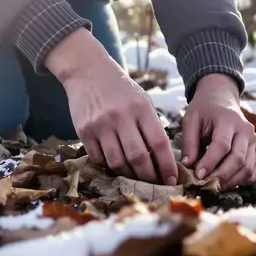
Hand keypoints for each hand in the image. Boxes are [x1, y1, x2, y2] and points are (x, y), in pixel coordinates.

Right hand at [47, 30, 178, 184]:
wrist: (88, 71)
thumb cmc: (120, 89)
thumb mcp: (142, 100)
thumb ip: (151, 125)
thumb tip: (161, 158)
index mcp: (141, 108)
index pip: (159, 143)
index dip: (167, 165)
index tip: (171, 179)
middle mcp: (121, 116)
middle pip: (138, 157)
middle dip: (148, 176)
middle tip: (153, 184)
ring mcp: (100, 124)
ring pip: (117, 161)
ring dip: (127, 174)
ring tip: (134, 176)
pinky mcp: (84, 130)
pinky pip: (98, 158)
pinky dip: (107, 165)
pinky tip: (114, 164)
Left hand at [181, 74, 255, 189]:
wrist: (222, 99)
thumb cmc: (204, 110)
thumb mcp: (191, 120)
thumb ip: (189, 142)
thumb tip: (188, 164)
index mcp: (228, 119)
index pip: (222, 145)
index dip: (210, 162)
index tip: (198, 175)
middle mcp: (245, 130)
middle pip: (238, 159)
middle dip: (221, 175)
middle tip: (206, 185)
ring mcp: (254, 140)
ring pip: (248, 167)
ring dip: (231, 181)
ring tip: (215, 186)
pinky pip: (254, 170)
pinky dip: (243, 180)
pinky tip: (228, 183)